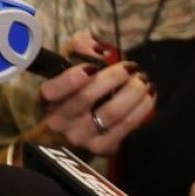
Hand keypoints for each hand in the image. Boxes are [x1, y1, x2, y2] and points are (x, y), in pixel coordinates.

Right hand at [37, 31, 154, 155]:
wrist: (75, 130)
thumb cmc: (74, 89)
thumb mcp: (70, 64)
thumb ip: (80, 47)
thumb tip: (98, 50)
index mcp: (46, 100)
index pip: (52, 91)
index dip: (71, 79)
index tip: (93, 67)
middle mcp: (59, 121)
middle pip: (86, 98)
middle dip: (113, 78)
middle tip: (131, 67)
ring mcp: (81, 137)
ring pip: (111, 112)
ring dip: (132, 92)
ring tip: (143, 80)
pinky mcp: (101, 148)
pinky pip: (126, 126)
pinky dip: (141, 109)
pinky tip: (148, 96)